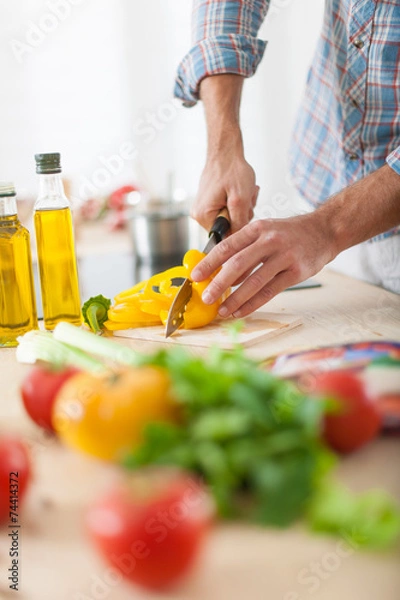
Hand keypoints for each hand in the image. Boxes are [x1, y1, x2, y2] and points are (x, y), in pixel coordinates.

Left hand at [190, 212, 336, 317]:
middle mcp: (270, 240)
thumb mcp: (265, 230)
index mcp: (257, 228)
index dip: (209, 263)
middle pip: (238, 265)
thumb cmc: (290, 233)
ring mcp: (285, 256)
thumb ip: (244, 247)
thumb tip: (218, 270)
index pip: (227, 246)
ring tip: (222, 310)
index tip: (196, 276)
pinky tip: (241, 311)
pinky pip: (270, 292)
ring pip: (254, 281)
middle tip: (206, 297)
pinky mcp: (297, 272)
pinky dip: (253, 304)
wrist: (325, 230)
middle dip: (219, 283)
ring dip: (235, 298)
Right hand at [192, 150, 258, 232]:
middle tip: (244, 198)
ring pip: (230, 219)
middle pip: (227, 228)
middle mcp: (199, 215)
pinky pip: (227, 211)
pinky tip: (238, 191)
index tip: (242, 209)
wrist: (226, 152)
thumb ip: (239, 222)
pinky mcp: (209, 203)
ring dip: (241, 208)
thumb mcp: (240, 199)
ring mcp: (203, 209)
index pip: (225, 237)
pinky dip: (237, 203)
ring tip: (242, 191)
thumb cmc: (232, 170)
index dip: (238, 225)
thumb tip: (238, 238)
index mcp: (204, 216)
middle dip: (241, 215)